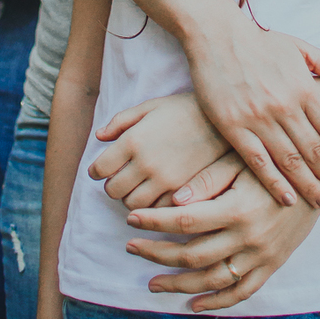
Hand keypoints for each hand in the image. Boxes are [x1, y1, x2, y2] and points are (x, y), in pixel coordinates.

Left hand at [91, 92, 232, 208]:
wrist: (223, 121)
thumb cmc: (183, 109)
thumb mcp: (150, 107)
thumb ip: (121, 121)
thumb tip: (99, 136)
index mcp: (134, 140)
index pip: (100, 168)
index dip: (96, 170)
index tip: (101, 169)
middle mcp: (146, 163)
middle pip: (113, 191)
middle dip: (113, 185)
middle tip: (120, 179)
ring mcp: (165, 181)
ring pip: (133, 206)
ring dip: (131, 199)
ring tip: (139, 187)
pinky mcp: (183, 193)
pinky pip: (157, 212)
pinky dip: (152, 208)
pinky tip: (157, 194)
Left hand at [125, 165, 319, 311]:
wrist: (318, 180)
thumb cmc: (273, 163)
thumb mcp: (241, 162)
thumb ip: (208, 180)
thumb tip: (173, 200)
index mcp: (237, 208)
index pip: (185, 222)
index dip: (155, 221)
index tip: (132, 218)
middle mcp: (249, 238)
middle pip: (193, 255)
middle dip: (157, 253)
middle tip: (132, 247)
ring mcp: (261, 256)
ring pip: (212, 280)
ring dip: (179, 284)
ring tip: (152, 281)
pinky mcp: (272, 266)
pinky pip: (241, 292)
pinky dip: (216, 302)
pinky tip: (192, 303)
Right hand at [184, 24, 319, 209]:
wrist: (215, 34)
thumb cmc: (259, 41)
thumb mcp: (299, 47)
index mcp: (304, 86)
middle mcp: (285, 105)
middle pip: (316, 150)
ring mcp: (258, 118)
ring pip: (291, 161)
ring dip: (310, 185)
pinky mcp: (233, 127)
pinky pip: (258, 162)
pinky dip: (275, 183)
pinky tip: (288, 199)